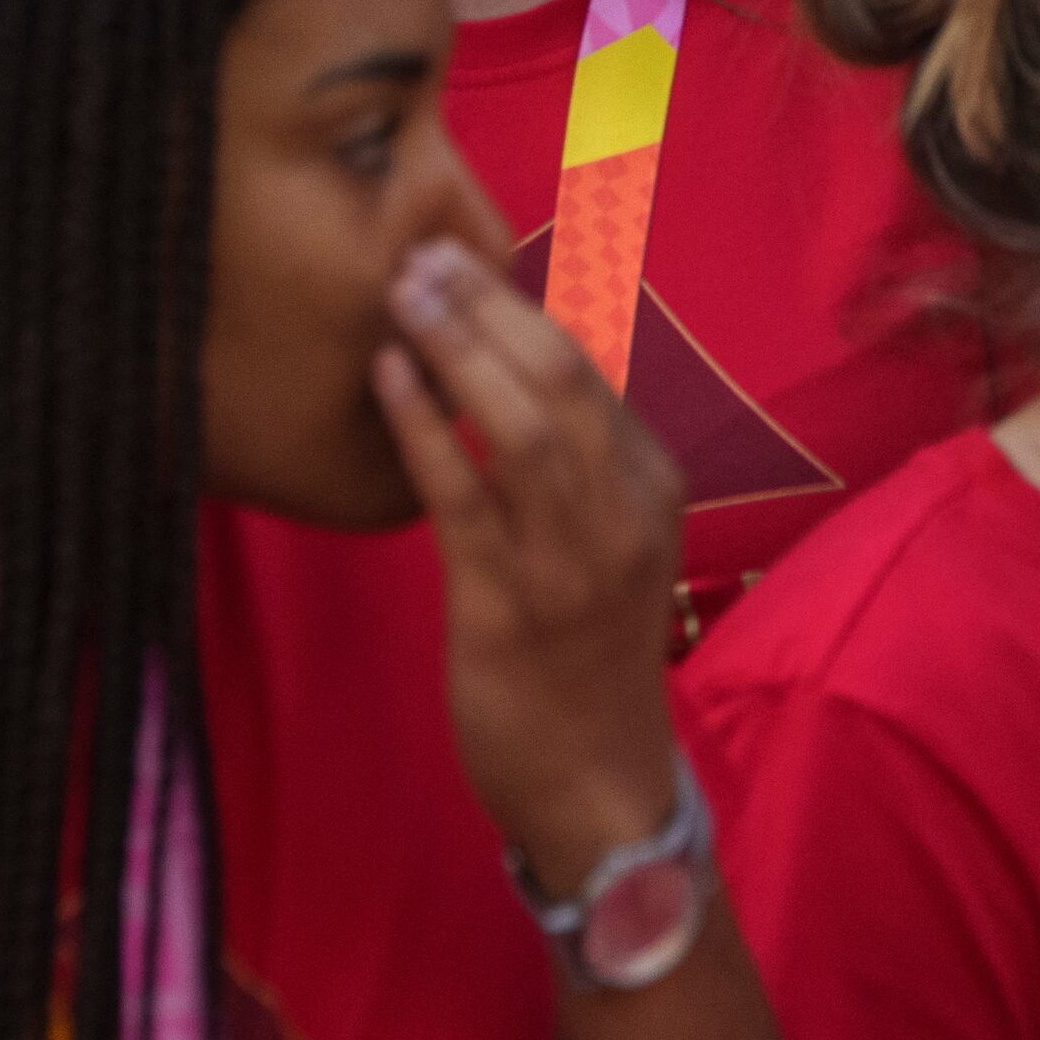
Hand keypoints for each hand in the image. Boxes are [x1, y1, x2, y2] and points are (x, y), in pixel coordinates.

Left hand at [372, 235, 689, 891]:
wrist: (598, 788)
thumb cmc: (589, 658)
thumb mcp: (608, 544)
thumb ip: (574, 463)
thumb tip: (508, 365)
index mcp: (652, 488)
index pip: (592, 369)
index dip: (525, 302)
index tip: (465, 250)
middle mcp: (622, 514)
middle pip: (562, 379)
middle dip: (490, 304)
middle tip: (423, 250)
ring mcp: (570, 562)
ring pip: (524, 425)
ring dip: (458, 347)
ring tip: (403, 293)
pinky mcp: (508, 608)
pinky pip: (465, 499)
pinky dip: (425, 428)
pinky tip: (388, 379)